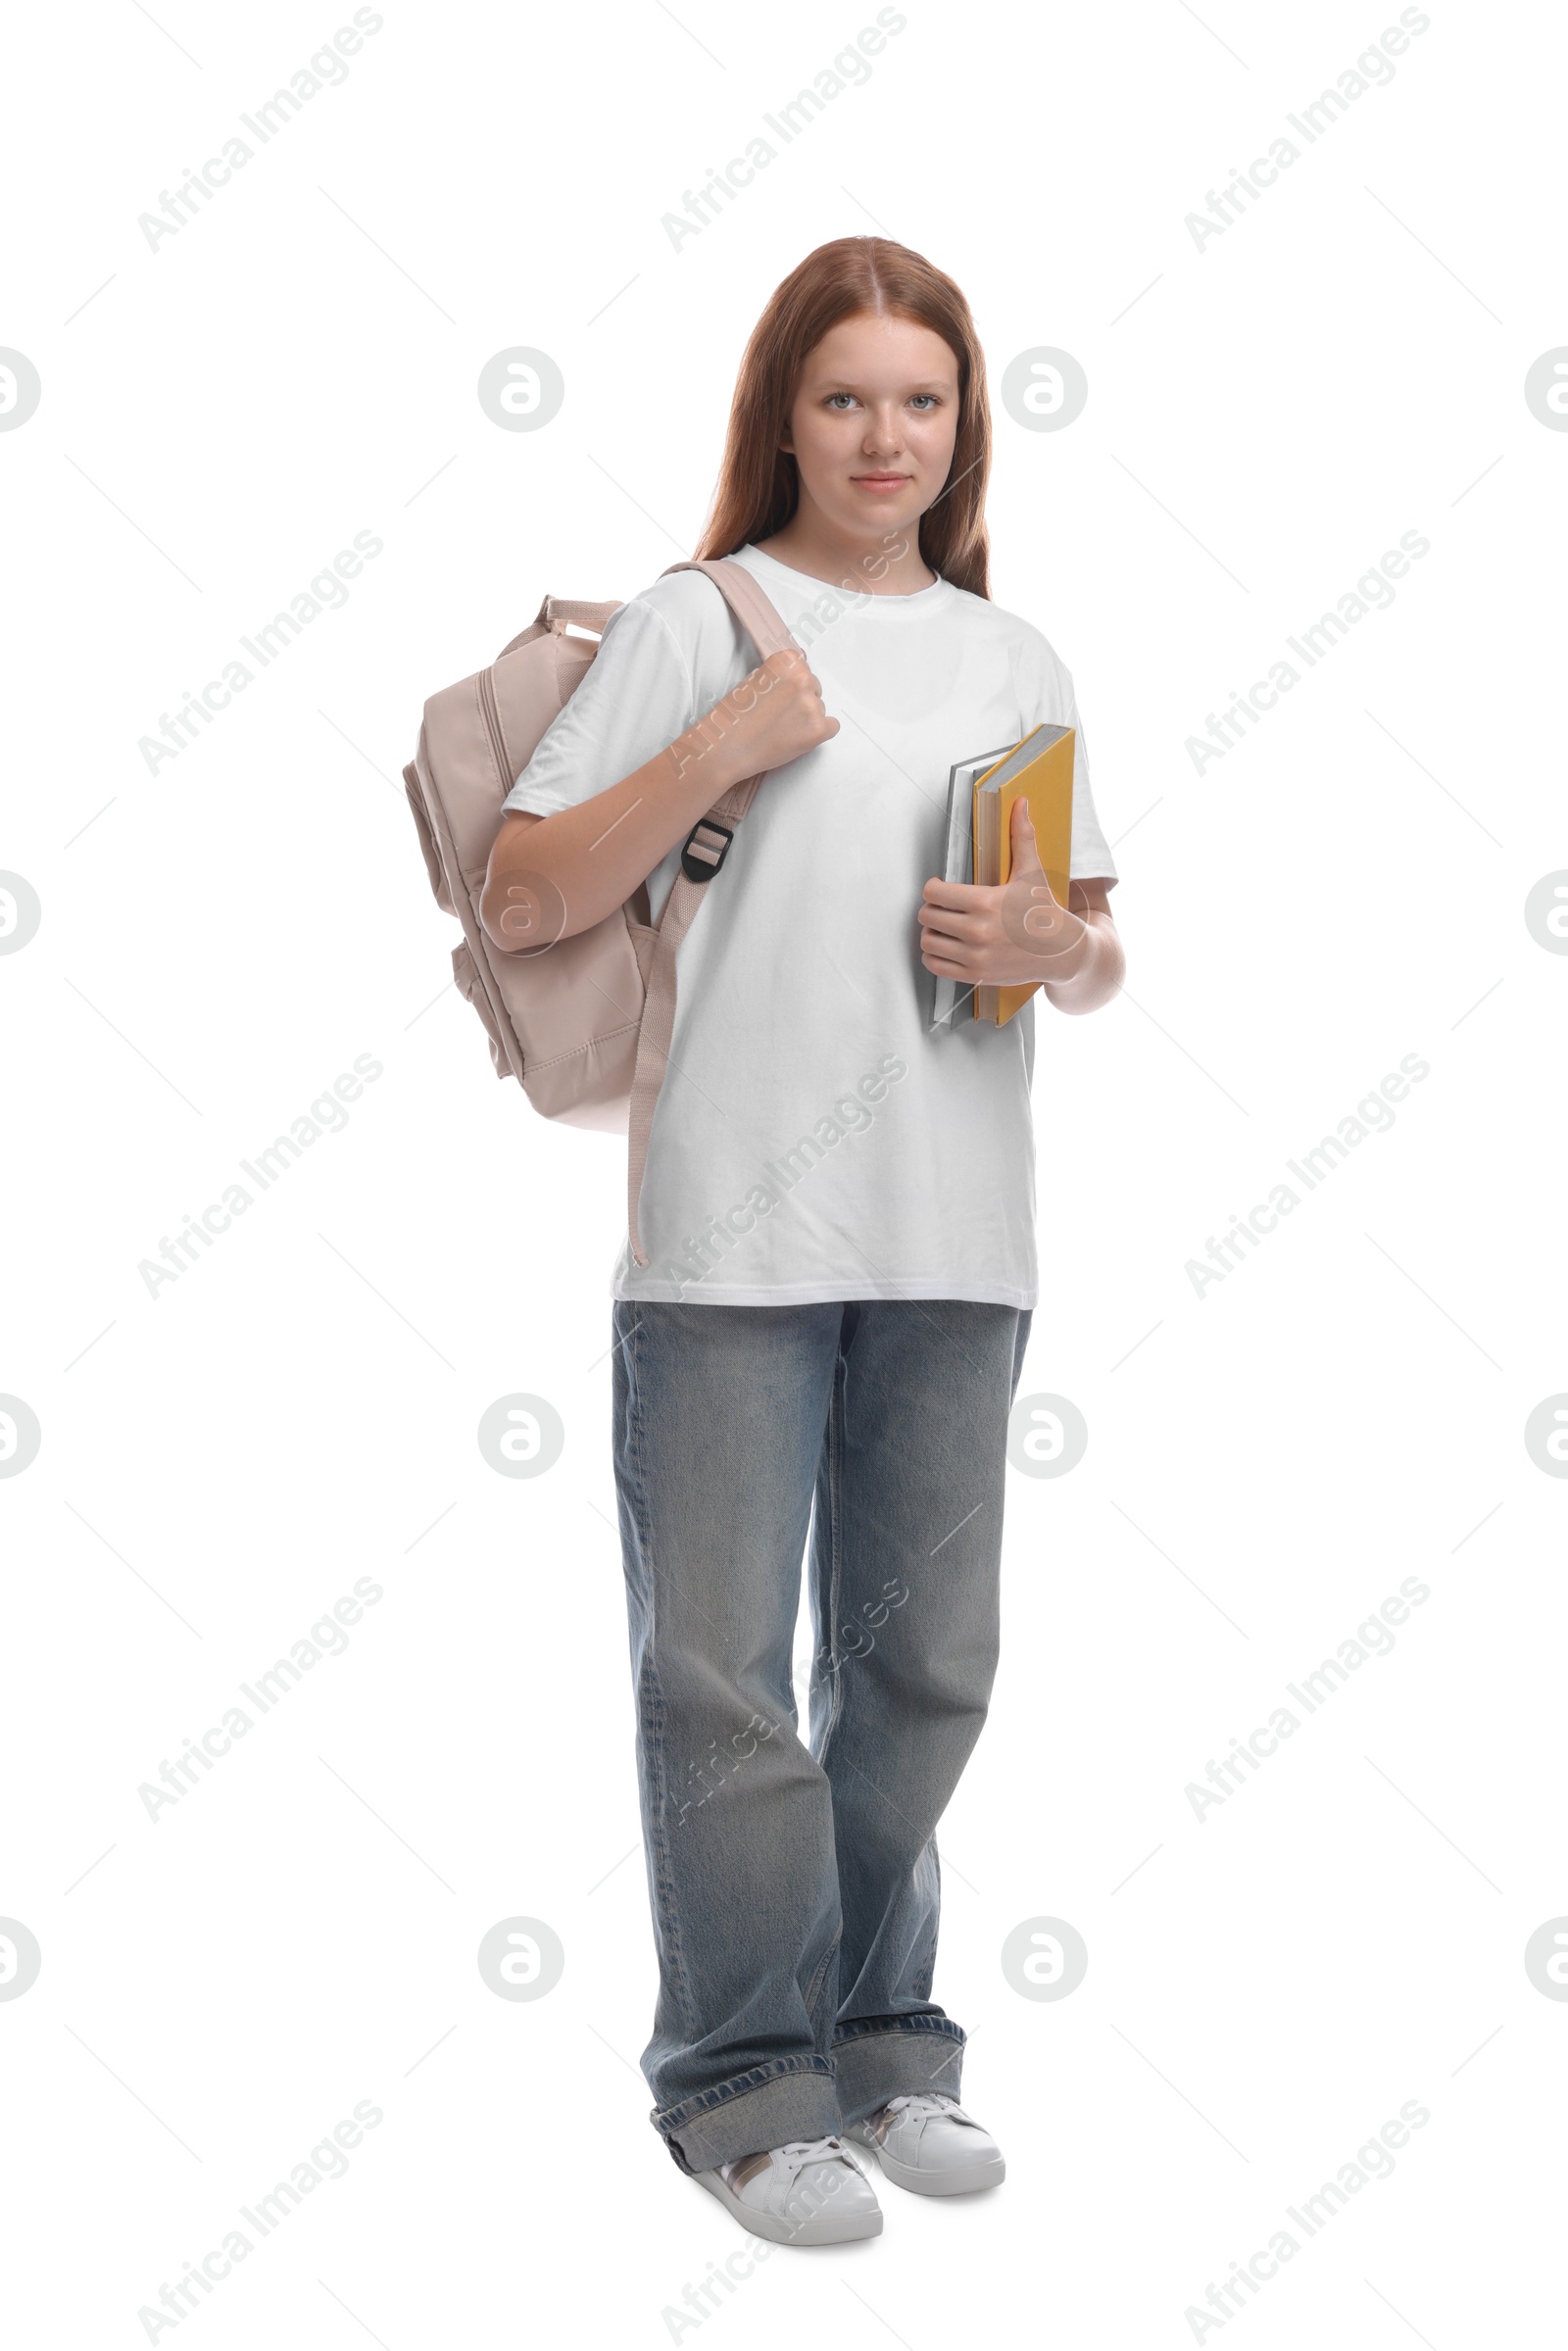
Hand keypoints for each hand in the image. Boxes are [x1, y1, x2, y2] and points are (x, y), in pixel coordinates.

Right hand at [675, 648, 837, 788]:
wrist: (727, 748)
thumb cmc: (734, 718)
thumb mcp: (754, 681)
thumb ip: (779, 676)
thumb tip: (798, 675)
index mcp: (787, 661)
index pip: (803, 667)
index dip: (791, 685)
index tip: (781, 695)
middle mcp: (803, 678)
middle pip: (814, 687)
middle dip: (801, 701)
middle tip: (778, 716)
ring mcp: (812, 704)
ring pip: (820, 708)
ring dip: (806, 719)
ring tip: (780, 729)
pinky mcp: (818, 729)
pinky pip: (832, 726)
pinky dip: (819, 733)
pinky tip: (798, 737)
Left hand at [919, 797, 1087, 987]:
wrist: (1062, 952)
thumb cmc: (1044, 910)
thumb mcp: (1032, 873)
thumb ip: (1021, 837)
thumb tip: (1021, 803)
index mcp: (986, 902)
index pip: (933, 893)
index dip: (933, 888)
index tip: (940, 888)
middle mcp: (977, 931)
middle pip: (926, 916)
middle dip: (931, 909)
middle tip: (941, 907)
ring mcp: (975, 956)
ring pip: (928, 941)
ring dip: (931, 933)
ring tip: (943, 926)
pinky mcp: (975, 975)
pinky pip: (935, 966)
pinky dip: (933, 957)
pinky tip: (945, 946)